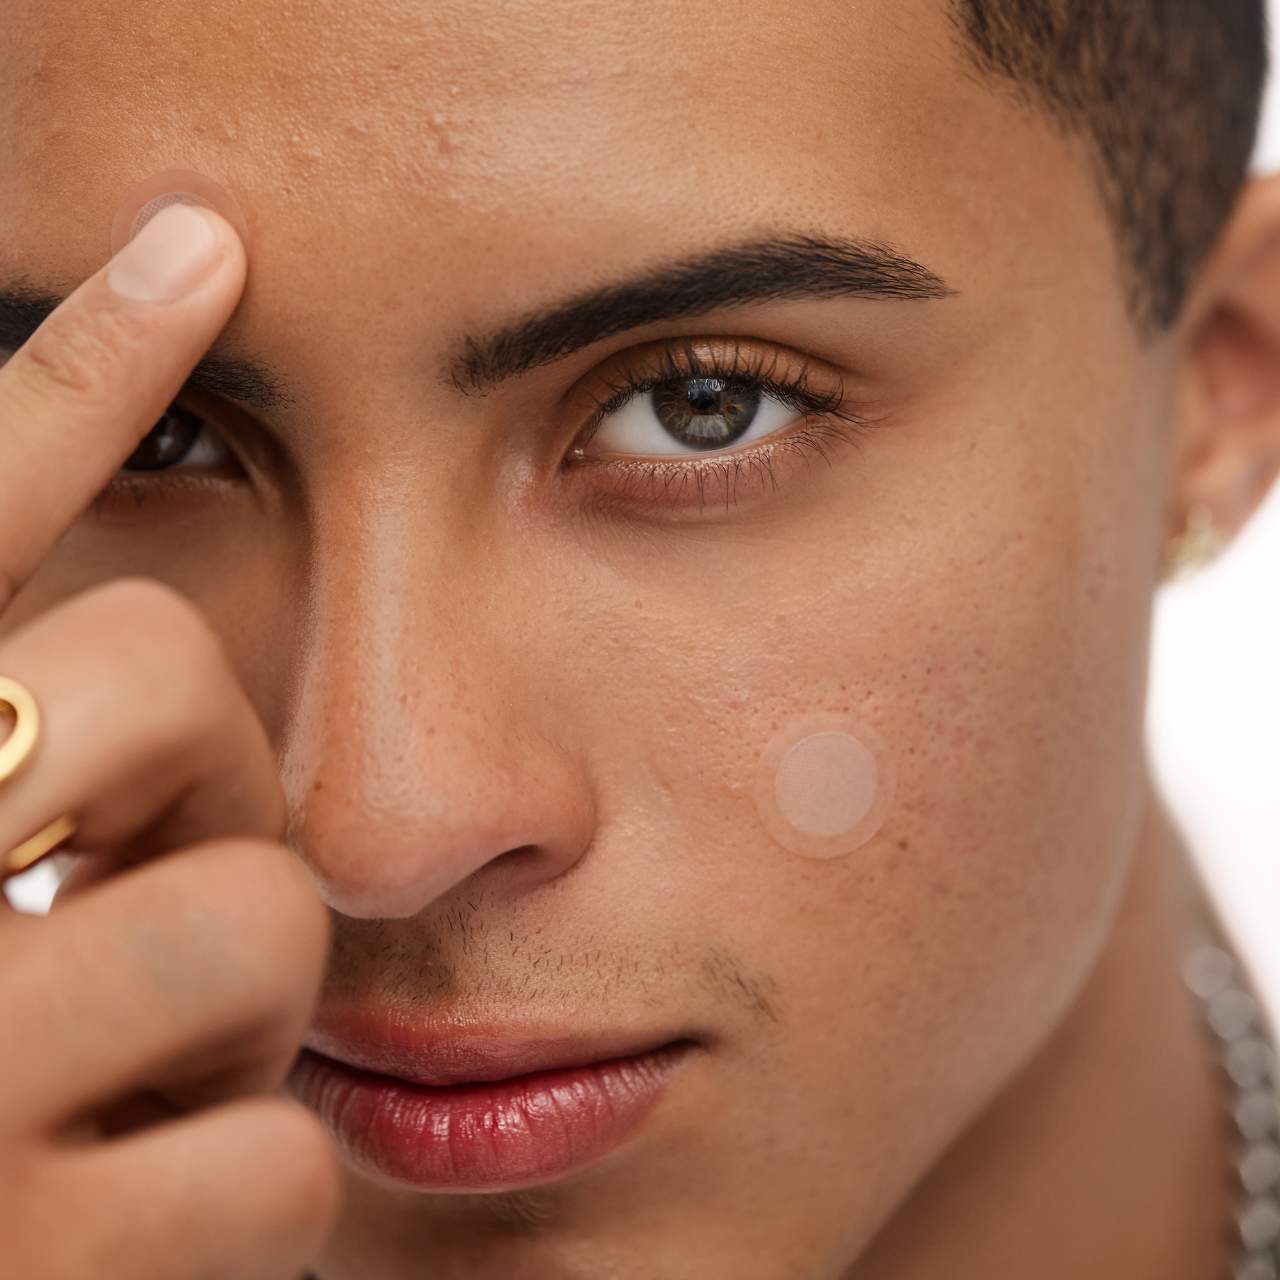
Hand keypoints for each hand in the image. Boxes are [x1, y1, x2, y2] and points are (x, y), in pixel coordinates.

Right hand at [0, 204, 340, 1279]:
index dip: (84, 361)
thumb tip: (81, 664)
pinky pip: (276, 1165)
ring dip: (222, 1003)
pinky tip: (120, 1227)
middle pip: (158, 682)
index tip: (205, 247)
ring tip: (102, 1071)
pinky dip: (234, 1191)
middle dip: (190, 778)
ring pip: (256, 925)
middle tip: (110, 879)